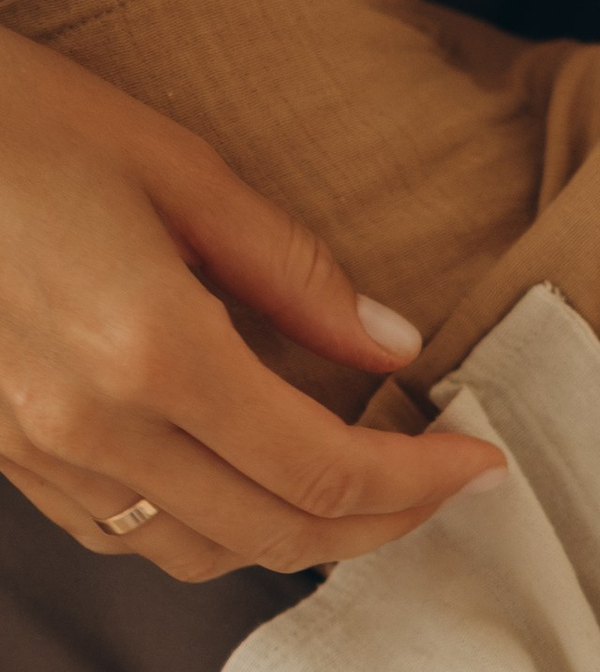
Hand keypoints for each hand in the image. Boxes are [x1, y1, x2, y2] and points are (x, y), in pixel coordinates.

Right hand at [0, 30, 501, 577]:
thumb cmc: (18, 117)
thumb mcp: (180, 169)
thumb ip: (298, 274)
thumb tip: (394, 346)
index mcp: (153, 350)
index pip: (325, 469)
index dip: (419, 481)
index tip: (479, 463)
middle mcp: (93, 424)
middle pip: (275, 533)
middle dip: (378, 526)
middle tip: (437, 488)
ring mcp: (37, 451)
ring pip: (199, 554)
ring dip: (291, 536)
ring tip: (357, 490)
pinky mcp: (2, 454)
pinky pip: (124, 534)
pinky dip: (205, 527)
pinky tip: (244, 477)